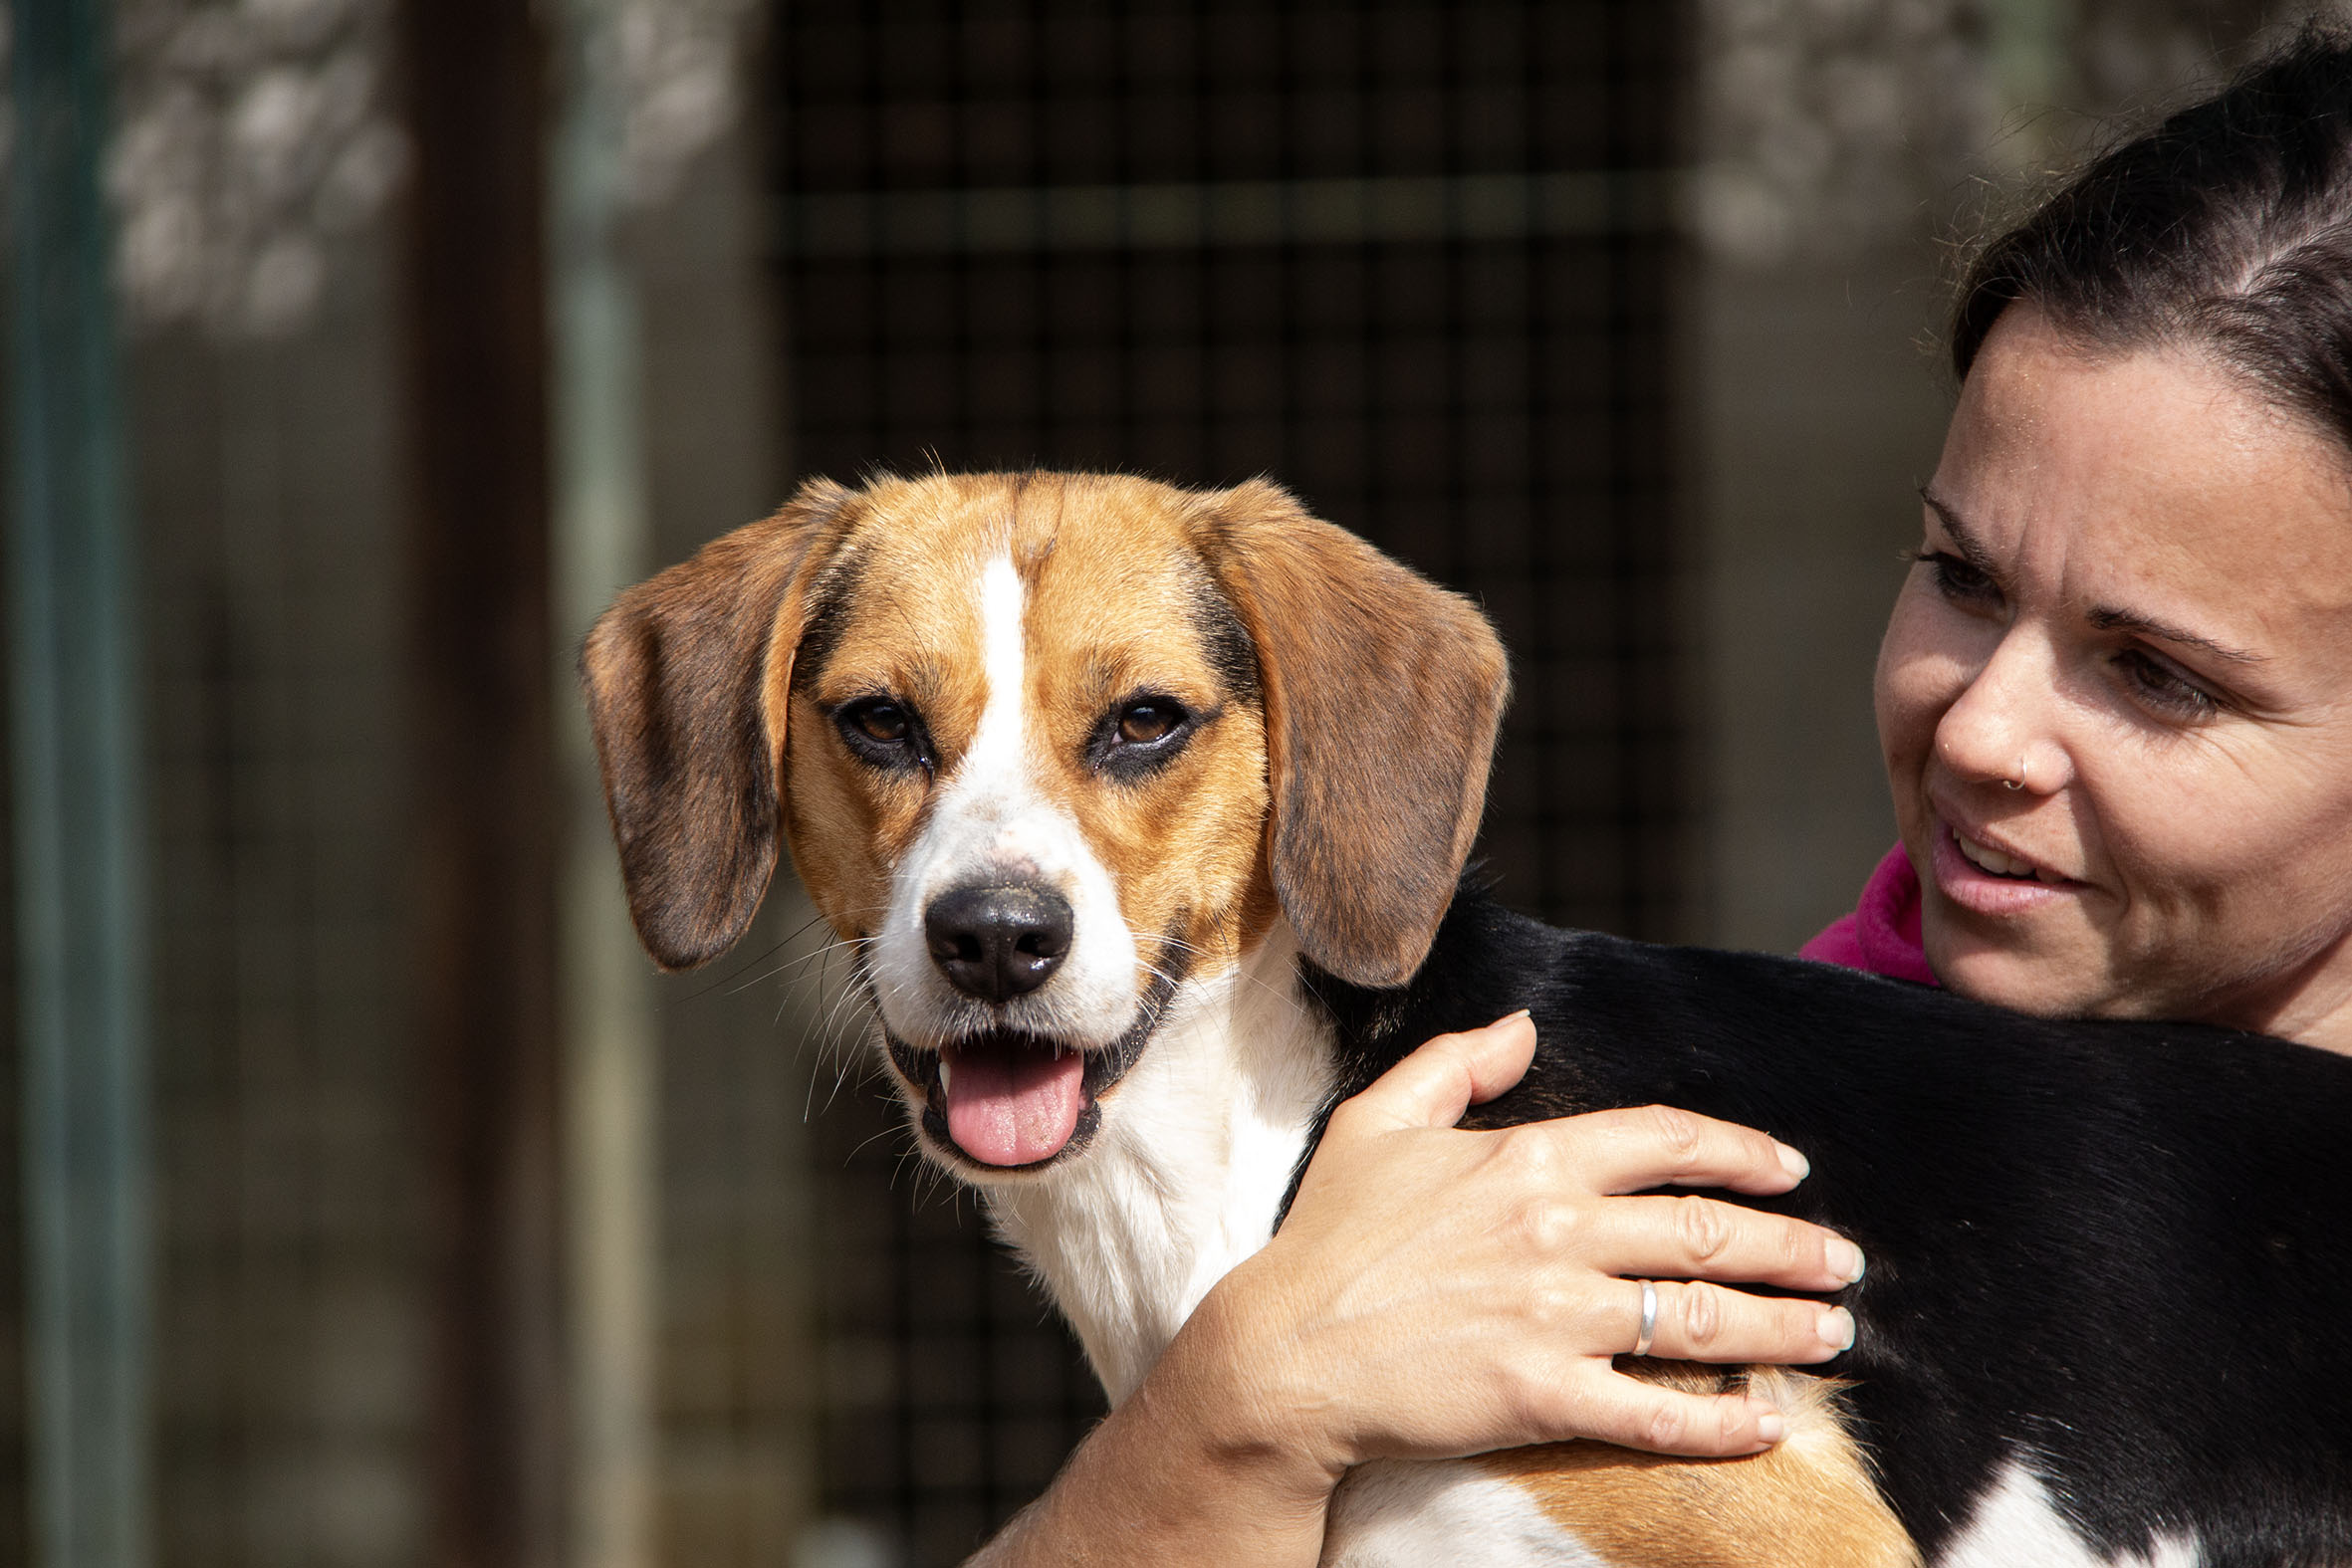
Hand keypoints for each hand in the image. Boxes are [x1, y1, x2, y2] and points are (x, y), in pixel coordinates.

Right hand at [1178, 1010, 1864, 1487]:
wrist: (1282, 1353)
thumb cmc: (1326, 1239)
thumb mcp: (1377, 1122)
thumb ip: (1455, 1064)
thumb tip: (1523, 1026)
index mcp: (1526, 1158)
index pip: (1665, 1143)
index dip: (1741, 1153)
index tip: (1788, 1171)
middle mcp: (1556, 1230)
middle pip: (1706, 1234)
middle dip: (1791, 1246)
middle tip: (1842, 1262)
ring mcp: (1555, 1316)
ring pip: (1701, 1321)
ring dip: (1782, 1328)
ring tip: (1830, 1333)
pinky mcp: (1544, 1395)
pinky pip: (1656, 1412)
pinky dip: (1722, 1425)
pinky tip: (1768, 1427)